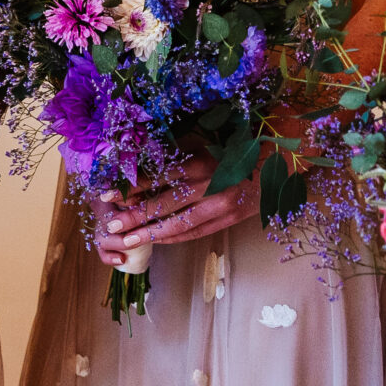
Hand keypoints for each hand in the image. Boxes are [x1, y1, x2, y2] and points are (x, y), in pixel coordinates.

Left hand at [90, 153, 253, 262]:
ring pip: (179, 224)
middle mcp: (208, 185)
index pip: (157, 178)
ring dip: (150, 233)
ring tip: (127, 240)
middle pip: (164, 204)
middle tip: (110, 225)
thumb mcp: (204, 144)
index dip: (130, 187)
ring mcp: (220, 205)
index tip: (108, 194)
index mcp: (199, 162)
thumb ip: (176, 157)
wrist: (277, 164)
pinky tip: (155, 241)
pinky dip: (174, 238)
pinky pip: (196, 232)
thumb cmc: (235, 148)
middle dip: (134, 216)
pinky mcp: (229, 219)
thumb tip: (140, 169)